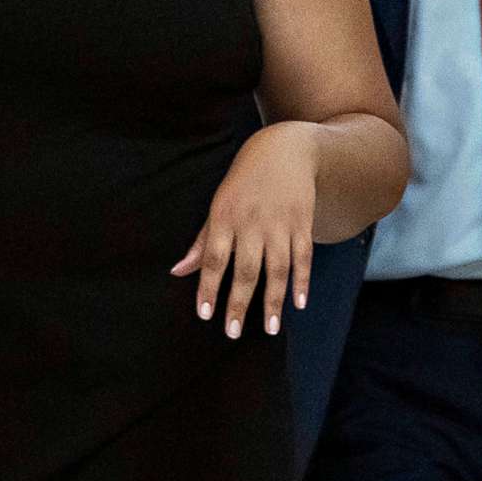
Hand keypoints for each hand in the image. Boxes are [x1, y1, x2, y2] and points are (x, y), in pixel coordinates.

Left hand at [172, 122, 317, 337]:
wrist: (284, 148)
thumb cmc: (244, 180)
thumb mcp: (219, 204)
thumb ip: (202, 241)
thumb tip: (178, 272)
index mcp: (226, 216)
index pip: (214, 259)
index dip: (209, 287)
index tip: (205, 314)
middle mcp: (253, 222)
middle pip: (246, 269)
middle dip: (239, 303)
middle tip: (232, 332)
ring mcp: (280, 223)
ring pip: (277, 268)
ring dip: (273, 300)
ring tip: (268, 328)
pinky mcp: (302, 222)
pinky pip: (303, 256)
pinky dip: (302, 280)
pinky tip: (299, 303)